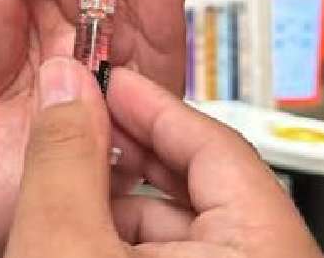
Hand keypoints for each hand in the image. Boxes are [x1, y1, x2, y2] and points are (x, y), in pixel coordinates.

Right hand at [5, 59, 322, 257]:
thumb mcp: (60, 246)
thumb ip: (62, 157)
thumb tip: (64, 84)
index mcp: (263, 249)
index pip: (215, 143)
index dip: (144, 103)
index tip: (101, 81)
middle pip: (204, 181)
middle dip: (126, 149)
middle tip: (78, 125)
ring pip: (191, 226)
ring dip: (122, 199)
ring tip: (68, 182)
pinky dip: (132, 243)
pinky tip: (82, 236)